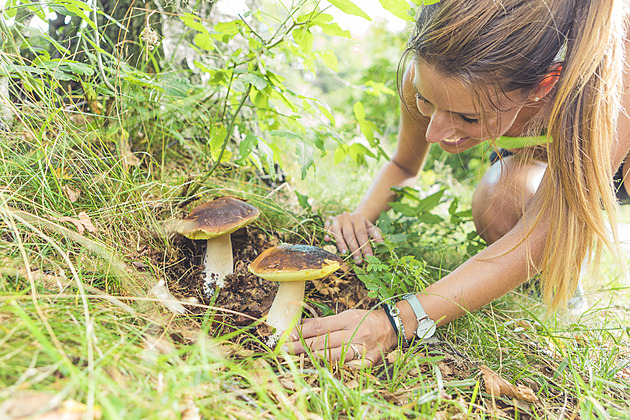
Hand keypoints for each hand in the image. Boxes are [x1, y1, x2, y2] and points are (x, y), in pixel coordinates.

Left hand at [282, 309, 397, 367]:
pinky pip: (350, 368)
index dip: (300, 332)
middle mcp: (354, 333)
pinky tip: (323, 369)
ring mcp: (362, 348)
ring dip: (314, 358)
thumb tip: (302, 325)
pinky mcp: (369, 361)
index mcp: (348, 319)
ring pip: (334, 356)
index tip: (285, 336)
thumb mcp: (347, 314)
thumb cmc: (365, 319)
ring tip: (297, 359)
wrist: (392, 327)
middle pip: (323, 342)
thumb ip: (326, 321)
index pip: (319, 326)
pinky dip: (337, 368)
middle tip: (283, 349)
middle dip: (301, 346)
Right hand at [324, 212, 383, 263]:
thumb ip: (375, 235)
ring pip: (338, 232)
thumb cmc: (361, 226)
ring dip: (341, 243)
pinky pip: (327, 227)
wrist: (351, 217)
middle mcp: (346, 216)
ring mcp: (337, 219)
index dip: (365, 245)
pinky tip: (327, 240)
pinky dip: (327, 234)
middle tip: (357, 260)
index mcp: (358, 217)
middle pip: (349, 234)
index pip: (361, 233)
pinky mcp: (329, 221)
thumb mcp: (369, 228)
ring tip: (344, 254)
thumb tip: (381, 243)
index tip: (368, 257)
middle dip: (354, 248)